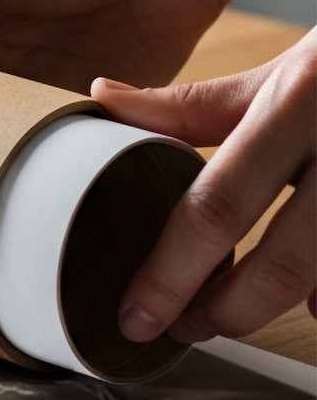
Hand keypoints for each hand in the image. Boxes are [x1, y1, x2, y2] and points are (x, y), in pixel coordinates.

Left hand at [98, 34, 316, 344]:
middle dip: (223, 310)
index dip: (170, 273)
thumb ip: (192, 103)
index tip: (136, 316)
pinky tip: (309, 304)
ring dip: (274, 310)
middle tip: (184, 326)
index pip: (217, 206)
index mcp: (297, 104)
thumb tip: (103, 100)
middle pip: (281, 263)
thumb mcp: (277, 73)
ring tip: (227, 314)